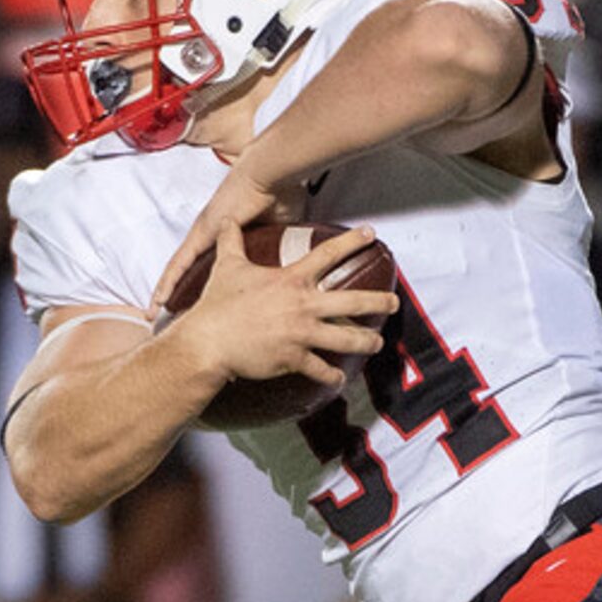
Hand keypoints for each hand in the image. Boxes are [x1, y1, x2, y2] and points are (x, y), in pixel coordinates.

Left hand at [152, 163, 296, 309]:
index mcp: (230, 234)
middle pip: (189, 272)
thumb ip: (285, 251)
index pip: (212, 267)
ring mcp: (203, 234)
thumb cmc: (281, 194)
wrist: (272, 174)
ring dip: (166, 293)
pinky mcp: (201, 234)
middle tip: (166, 317)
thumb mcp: (285, 233)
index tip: (199, 305)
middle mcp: (211, 234)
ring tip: (153, 315)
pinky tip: (158, 302)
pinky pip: (178, 264)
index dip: (205, 285)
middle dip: (178, 295)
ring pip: (178, 271)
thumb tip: (299, 272)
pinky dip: (167, 284)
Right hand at [169, 218, 395, 391]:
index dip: (351, 242)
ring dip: (366, 341)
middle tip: (393, 302)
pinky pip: (321, 369)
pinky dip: (332, 376)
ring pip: (346, 339)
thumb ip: (232, 242)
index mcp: (291, 281)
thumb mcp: (226, 267)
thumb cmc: (217, 304)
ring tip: (377, 342)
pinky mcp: (294, 359)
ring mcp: (301, 334)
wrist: (208, 342)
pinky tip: (339, 379)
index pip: (328, 255)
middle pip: (352, 302)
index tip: (371, 235)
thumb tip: (226, 222)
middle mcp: (303, 306)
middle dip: (379, 301)